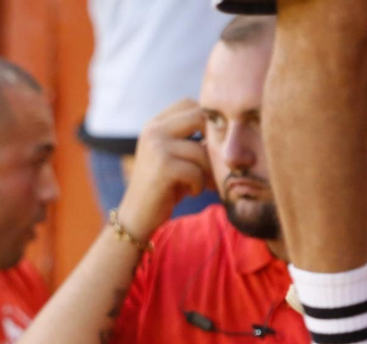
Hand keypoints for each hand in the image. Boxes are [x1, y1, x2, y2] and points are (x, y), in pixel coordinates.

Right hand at [115, 99, 209, 241]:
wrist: (137, 216)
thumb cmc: (163, 187)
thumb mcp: (175, 157)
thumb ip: (192, 139)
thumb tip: (229, 127)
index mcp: (155, 124)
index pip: (190, 104)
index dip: (207, 121)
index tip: (211, 143)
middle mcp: (153, 130)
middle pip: (199, 117)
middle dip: (212, 141)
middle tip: (214, 162)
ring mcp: (156, 147)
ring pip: (201, 150)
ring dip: (207, 170)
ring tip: (201, 183)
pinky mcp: (163, 167)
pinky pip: (196, 170)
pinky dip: (198, 184)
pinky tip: (191, 191)